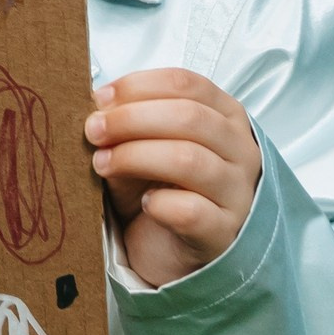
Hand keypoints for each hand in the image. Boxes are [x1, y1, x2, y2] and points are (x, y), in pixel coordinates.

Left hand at [86, 68, 262, 287]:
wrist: (170, 250)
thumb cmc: (158, 188)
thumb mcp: (143, 145)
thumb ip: (127, 122)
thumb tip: (96, 105)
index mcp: (224, 117)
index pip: (187, 84)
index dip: (139, 86)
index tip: (101, 98)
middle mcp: (240, 150)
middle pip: (189, 117)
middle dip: (131, 119)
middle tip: (93, 130)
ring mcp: (237, 193)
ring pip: (189, 159)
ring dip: (135, 156)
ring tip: (102, 164)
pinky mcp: (223, 233)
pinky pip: (191, 211)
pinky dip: (159, 204)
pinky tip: (143, 203)